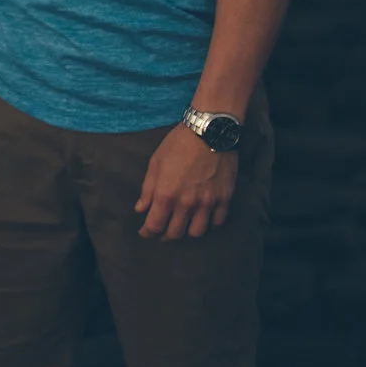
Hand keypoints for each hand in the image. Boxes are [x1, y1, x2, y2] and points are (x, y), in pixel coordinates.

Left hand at [134, 124, 237, 238]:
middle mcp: (186, 203)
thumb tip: (140, 209)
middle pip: (175, 233)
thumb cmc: (179, 144)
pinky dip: (209, 224)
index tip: (145, 232)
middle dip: (165, 235)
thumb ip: (147, 189)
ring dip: (187, 232)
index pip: (154, 225)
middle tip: (162, 232)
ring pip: (197, 232)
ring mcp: (207, 202)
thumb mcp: (156, 163)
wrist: (209, 131)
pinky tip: (204, 218)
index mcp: (166, 194)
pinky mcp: (224, 198)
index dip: (147, 232)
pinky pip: (217, 222)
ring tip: (183, 226)